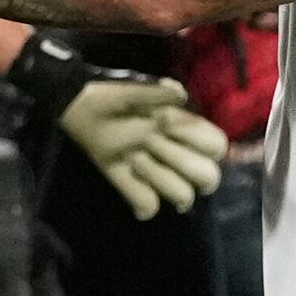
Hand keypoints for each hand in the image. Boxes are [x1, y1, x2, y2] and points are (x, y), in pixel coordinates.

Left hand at [58, 74, 229, 217]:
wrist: (78, 107)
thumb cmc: (112, 96)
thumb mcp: (133, 90)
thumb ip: (157, 93)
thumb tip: (180, 94)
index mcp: (182, 129)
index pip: (216, 145)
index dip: (205, 143)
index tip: (172, 125)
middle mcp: (174, 153)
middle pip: (207, 176)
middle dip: (183, 162)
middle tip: (153, 143)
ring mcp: (154, 171)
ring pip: (181, 193)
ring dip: (160, 177)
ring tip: (134, 157)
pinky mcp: (130, 184)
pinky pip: (148, 205)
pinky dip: (142, 202)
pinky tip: (128, 176)